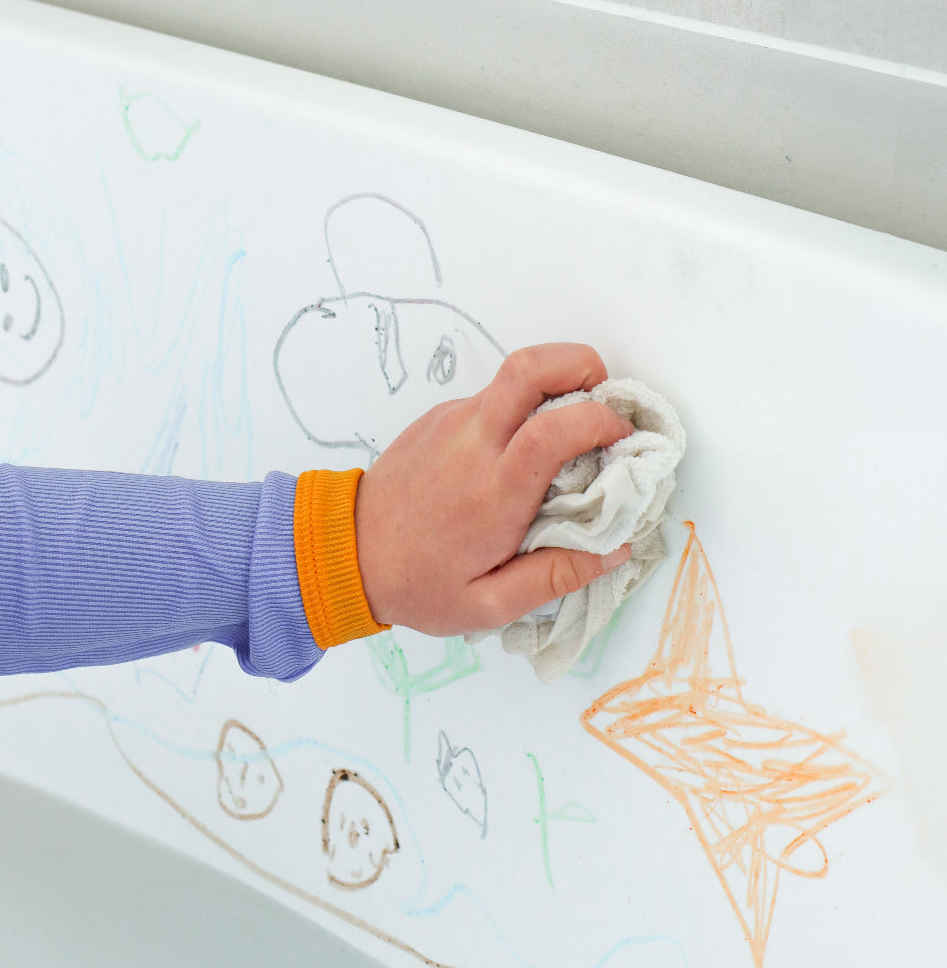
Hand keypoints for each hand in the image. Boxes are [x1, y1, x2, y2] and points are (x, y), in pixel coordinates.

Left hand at [354, 343, 633, 635]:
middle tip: (603, 397)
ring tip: (568, 431)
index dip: (602, 420)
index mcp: (494, 489)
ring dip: (553, 385)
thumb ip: (556, 577)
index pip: (556, 426)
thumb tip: (616, 549)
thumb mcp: (489, 603)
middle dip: (581, 364)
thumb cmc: (417, 582)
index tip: (623, 439)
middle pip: (531, 367)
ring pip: (512, 376)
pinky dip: (519, 409)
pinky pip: (490, 398)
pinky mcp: (437, 419)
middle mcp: (473, 442)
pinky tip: (519, 453)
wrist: (345, 554)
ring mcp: (451, 422)